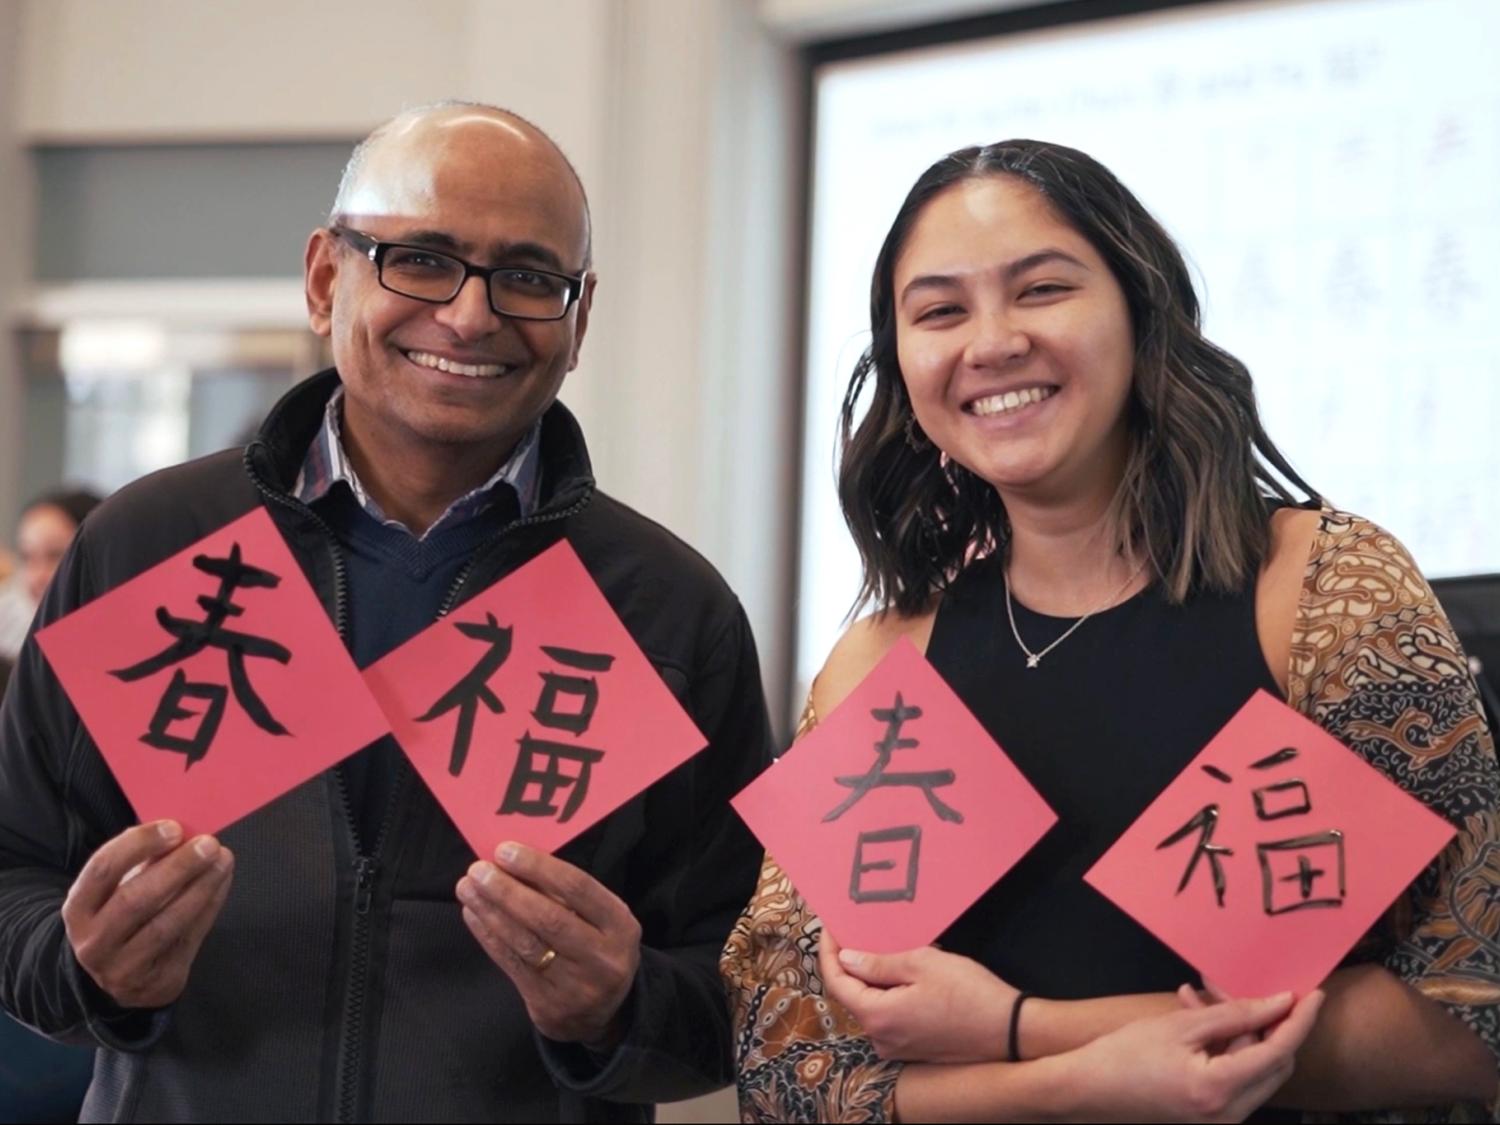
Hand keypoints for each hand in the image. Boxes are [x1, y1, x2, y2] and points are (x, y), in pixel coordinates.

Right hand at [62, 820, 234, 1009]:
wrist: (116, 979)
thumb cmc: (121, 917)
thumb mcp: (117, 890)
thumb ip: (142, 862)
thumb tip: (182, 833)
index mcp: (78, 910)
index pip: (103, 871)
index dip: (139, 846)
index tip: (174, 828)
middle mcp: (94, 942)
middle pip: (135, 901)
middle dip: (177, 868)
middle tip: (209, 844)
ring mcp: (123, 967)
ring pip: (166, 925)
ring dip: (201, 888)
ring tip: (223, 861)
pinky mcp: (156, 982)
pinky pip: (189, 939)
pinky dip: (210, 907)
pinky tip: (222, 883)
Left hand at [457, 841, 640, 1045]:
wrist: (602, 1013)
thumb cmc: (596, 948)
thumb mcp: (600, 919)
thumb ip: (566, 895)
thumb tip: (516, 862)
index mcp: (620, 926)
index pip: (578, 888)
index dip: (539, 867)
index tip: (505, 851)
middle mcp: (602, 957)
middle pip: (549, 918)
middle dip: (508, 890)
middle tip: (478, 870)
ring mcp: (575, 985)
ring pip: (526, 943)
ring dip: (491, 912)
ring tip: (467, 888)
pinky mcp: (548, 1006)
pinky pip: (512, 965)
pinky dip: (489, 937)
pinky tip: (474, 916)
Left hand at [819, 928, 1016, 1062]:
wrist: (1010, 1031)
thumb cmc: (970, 995)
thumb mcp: (922, 965)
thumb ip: (878, 963)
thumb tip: (847, 958)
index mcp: (878, 1017)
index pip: (837, 982)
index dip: (829, 952)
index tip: (831, 928)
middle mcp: (881, 1038)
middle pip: (854, 994)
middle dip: (854, 962)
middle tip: (859, 930)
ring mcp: (897, 1047)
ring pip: (874, 1004)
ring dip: (876, 977)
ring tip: (887, 946)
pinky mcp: (913, 1048)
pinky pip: (891, 1015)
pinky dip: (891, 992)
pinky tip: (905, 971)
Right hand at [1066, 989, 1324, 1121]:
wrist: (1089, 1090)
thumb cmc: (1126, 1055)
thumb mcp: (1180, 1025)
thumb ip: (1234, 1014)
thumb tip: (1278, 1004)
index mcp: (1221, 1090)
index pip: (1279, 1051)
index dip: (1300, 1020)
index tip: (1314, 994)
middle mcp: (1230, 1116)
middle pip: (1273, 1064)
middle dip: (1265, 1023)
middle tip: (1237, 988)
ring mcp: (1222, 1121)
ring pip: (1254, 1070)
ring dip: (1239, 1033)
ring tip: (1200, 997)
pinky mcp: (1213, 1118)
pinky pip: (1235, 1079)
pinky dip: (1225, 1050)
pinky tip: (1196, 1020)